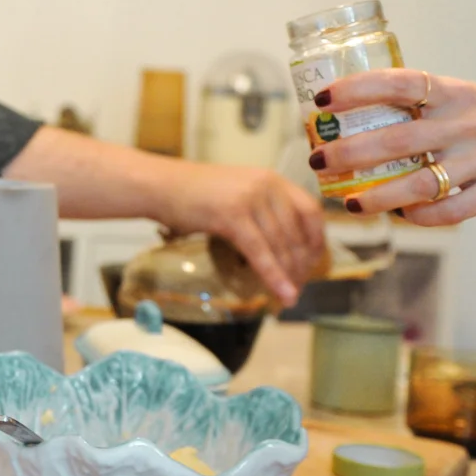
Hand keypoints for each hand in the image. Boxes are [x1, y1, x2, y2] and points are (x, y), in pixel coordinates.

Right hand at [160, 164, 324, 305]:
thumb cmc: (193, 194)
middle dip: (302, 265)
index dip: (316, 240)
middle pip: (297, 232)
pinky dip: (273, 276)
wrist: (159, 185)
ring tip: (290, 296)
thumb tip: (281, 246)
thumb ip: (262, 210)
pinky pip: (260, 252)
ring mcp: (250, 198)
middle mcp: (266, 185)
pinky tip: (281, 293)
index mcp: (271, 179)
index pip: (310, 211)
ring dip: (289, 275)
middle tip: (298, 286)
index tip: (313, 263)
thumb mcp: (237, 193)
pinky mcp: (232, 215)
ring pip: (281, 245)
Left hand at [307, 69, 475, 223]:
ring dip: (377, 196)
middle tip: (318, 159)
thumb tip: (355, 115)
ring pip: (420, 183)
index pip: (399, 83)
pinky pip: (450, 210)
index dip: (357, 89)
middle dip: (350, 152)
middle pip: (398, 139)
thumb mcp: (463, 96)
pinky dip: (419, 216)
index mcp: (454, 92)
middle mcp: (467, 123)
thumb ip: (421, 103)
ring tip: (347, 202)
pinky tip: (397, 216)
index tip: (322, 100)